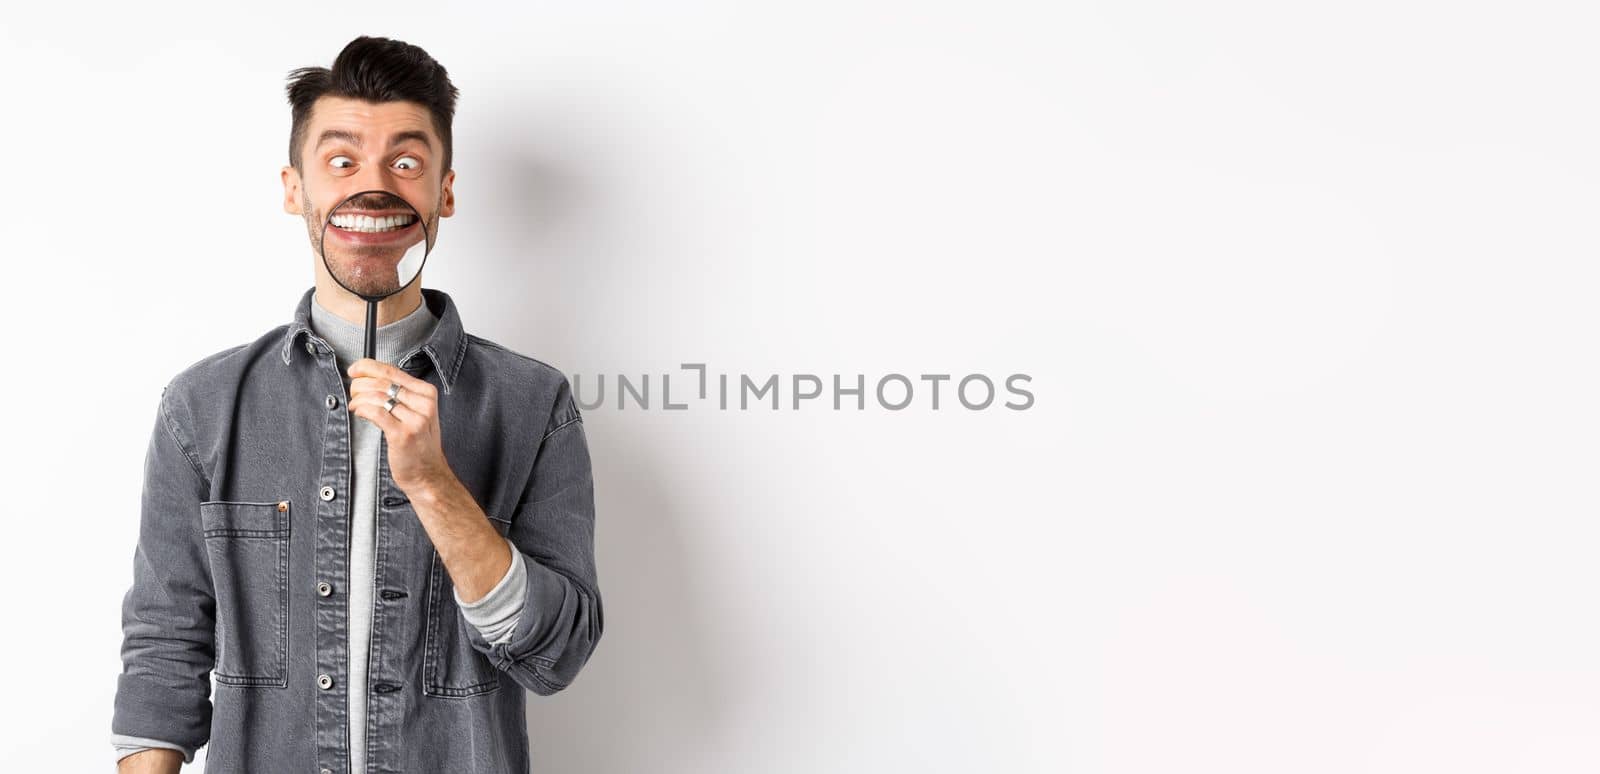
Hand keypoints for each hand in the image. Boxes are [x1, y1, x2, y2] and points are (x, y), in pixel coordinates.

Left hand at [346, 358, 452, 493]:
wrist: (428, 474)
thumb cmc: (418, 443)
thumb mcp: (417, 412)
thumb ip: (400, 394)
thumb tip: (370, 377)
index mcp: (427, 393)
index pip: (393, 371)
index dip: (368, 367)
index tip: (355, 369)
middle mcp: (424, 404)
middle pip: (382, 383)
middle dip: (360, 384)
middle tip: (352, 392)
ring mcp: (415, 419)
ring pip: (377, 397)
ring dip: (358, 398)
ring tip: (354, 404)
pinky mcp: (402, 434)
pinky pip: (376, 413)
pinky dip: (362, 409)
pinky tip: (358, 412)